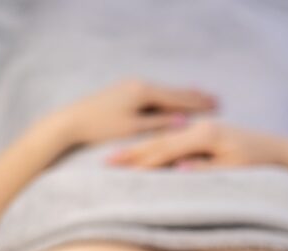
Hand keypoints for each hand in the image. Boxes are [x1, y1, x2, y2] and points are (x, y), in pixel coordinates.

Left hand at [63, 81, 216, 145]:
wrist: (70, 121)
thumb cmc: (101, 128)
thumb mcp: (132, 129)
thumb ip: (158, 124)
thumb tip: (183, 121)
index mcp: (143, 93)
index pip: (177, 98)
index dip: (198, 104)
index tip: (216, 106)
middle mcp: (138, 84)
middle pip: (172, 91)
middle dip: (194, 97)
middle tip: (216, 99)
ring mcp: (130, 86)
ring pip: (163, 92)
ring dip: (182, 95)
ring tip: (200, 96)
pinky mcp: (123, 92)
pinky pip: (152, 94)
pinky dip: (167, 97)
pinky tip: (171, 97)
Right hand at [108, 119, 287, 168]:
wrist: (277, 150)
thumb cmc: (257, 165)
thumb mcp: (232, 170)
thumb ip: (204, 170)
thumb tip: (178, 169)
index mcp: (206, 136)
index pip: (166, 151)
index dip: (143, 163)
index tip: (122, 172)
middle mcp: (201, 128)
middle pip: (160, 142)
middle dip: (133, 153)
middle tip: (107, 162)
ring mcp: (202, 128)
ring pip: (164, 139)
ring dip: (140, 149)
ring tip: (117, 156)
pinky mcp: (204, 132)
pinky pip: (174, 140)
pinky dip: (156, 147)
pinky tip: (144, 152)